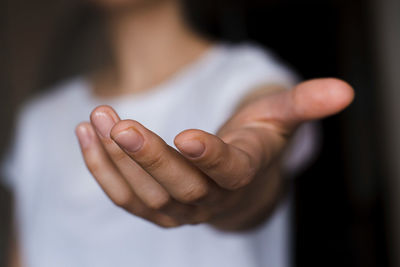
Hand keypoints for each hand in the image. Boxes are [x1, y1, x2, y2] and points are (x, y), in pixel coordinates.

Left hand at [76, 78, 353, 229]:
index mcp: (241, 175)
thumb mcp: (277, 119)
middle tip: (121, 123)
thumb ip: (302, 104)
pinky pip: (122, 195)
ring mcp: (177, 208)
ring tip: (100, 117)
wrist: (231, 179)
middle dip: (150, 157)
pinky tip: (87, 133)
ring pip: (145, 193)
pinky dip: (101, 167)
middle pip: (179, 187)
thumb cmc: (254, 143)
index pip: (228, 172)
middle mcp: (209, 198)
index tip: (189, 136)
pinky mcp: (151, 207)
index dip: (211, 158)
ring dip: (118, 157)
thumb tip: (343, 91)